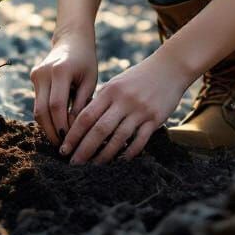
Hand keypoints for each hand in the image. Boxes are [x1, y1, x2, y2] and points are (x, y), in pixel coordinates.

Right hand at [30, 24, 97, 145]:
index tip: (70, 141)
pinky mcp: (33, 77)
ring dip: (47, 127)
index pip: (57, 105)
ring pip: (37, 109)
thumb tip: (76, 131)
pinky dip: (46, 116)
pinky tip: (56, 126)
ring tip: (60, 140)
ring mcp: (36, 74)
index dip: (61, 126)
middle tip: (62, 147)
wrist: (72, 39)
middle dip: (52, 132)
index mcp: (60, 70)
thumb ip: (82, 104)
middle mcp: (44, 72)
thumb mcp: (90, 80)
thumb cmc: (86, 60)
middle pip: (42, 110)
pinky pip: (38, 102)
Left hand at [59, 49, 192, 164]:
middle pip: (99, 130)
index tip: (63, 149)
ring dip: (104, 156)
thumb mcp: (117, 83)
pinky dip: (129, 153)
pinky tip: (120, 161)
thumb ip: (102, 101)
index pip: (86, 116)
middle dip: (84, 150)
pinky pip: (139, 141)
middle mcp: (123, 100)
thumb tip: (84, 124)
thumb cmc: (139, 77)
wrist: (170, 67)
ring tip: (93, 167)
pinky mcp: (155, 118)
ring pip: (118, 138)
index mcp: (110, 91)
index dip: (73, 135)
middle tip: (73, 164)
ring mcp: (140, 110)